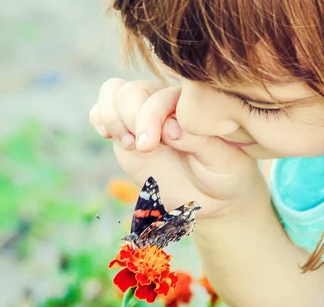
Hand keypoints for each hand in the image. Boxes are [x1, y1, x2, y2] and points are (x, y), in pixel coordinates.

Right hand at [89, 78, 265, 218]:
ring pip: (115, 93)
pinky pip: (102, 109)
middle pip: (134, 90)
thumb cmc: (225, 175)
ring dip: (113, 117)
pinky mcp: (126, 130)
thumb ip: (200, 141)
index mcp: (195, 103)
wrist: (211, 198)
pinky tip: (109, 137)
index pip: (165, 94)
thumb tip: (169, 126)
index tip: (152, 144)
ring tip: (129, 144)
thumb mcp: (224, 162)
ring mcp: (144, 114)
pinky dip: (99, 118)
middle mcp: (168, 103)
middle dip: (131, 118)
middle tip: (143, 148)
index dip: (152, 115)